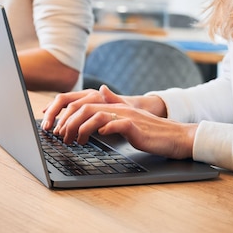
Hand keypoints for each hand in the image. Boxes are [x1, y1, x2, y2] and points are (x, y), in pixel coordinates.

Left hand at [41, 85, 195, 158]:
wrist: (175, 136)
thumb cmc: (150, 131)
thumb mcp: (127, 117)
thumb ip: (113, 105)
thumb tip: (102, 91)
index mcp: (113, 106)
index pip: (83, 104)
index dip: (66, 114)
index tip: (57, 128)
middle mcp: (117, 107)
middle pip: (84, 108)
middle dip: (68, 122)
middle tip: (61, 137)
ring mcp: (126, 115)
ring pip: (95, 115)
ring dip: (80, 128)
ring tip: (74, 141)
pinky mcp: (134, 126)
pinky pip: (115, 124)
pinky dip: (103, 129)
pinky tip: (97, 137)